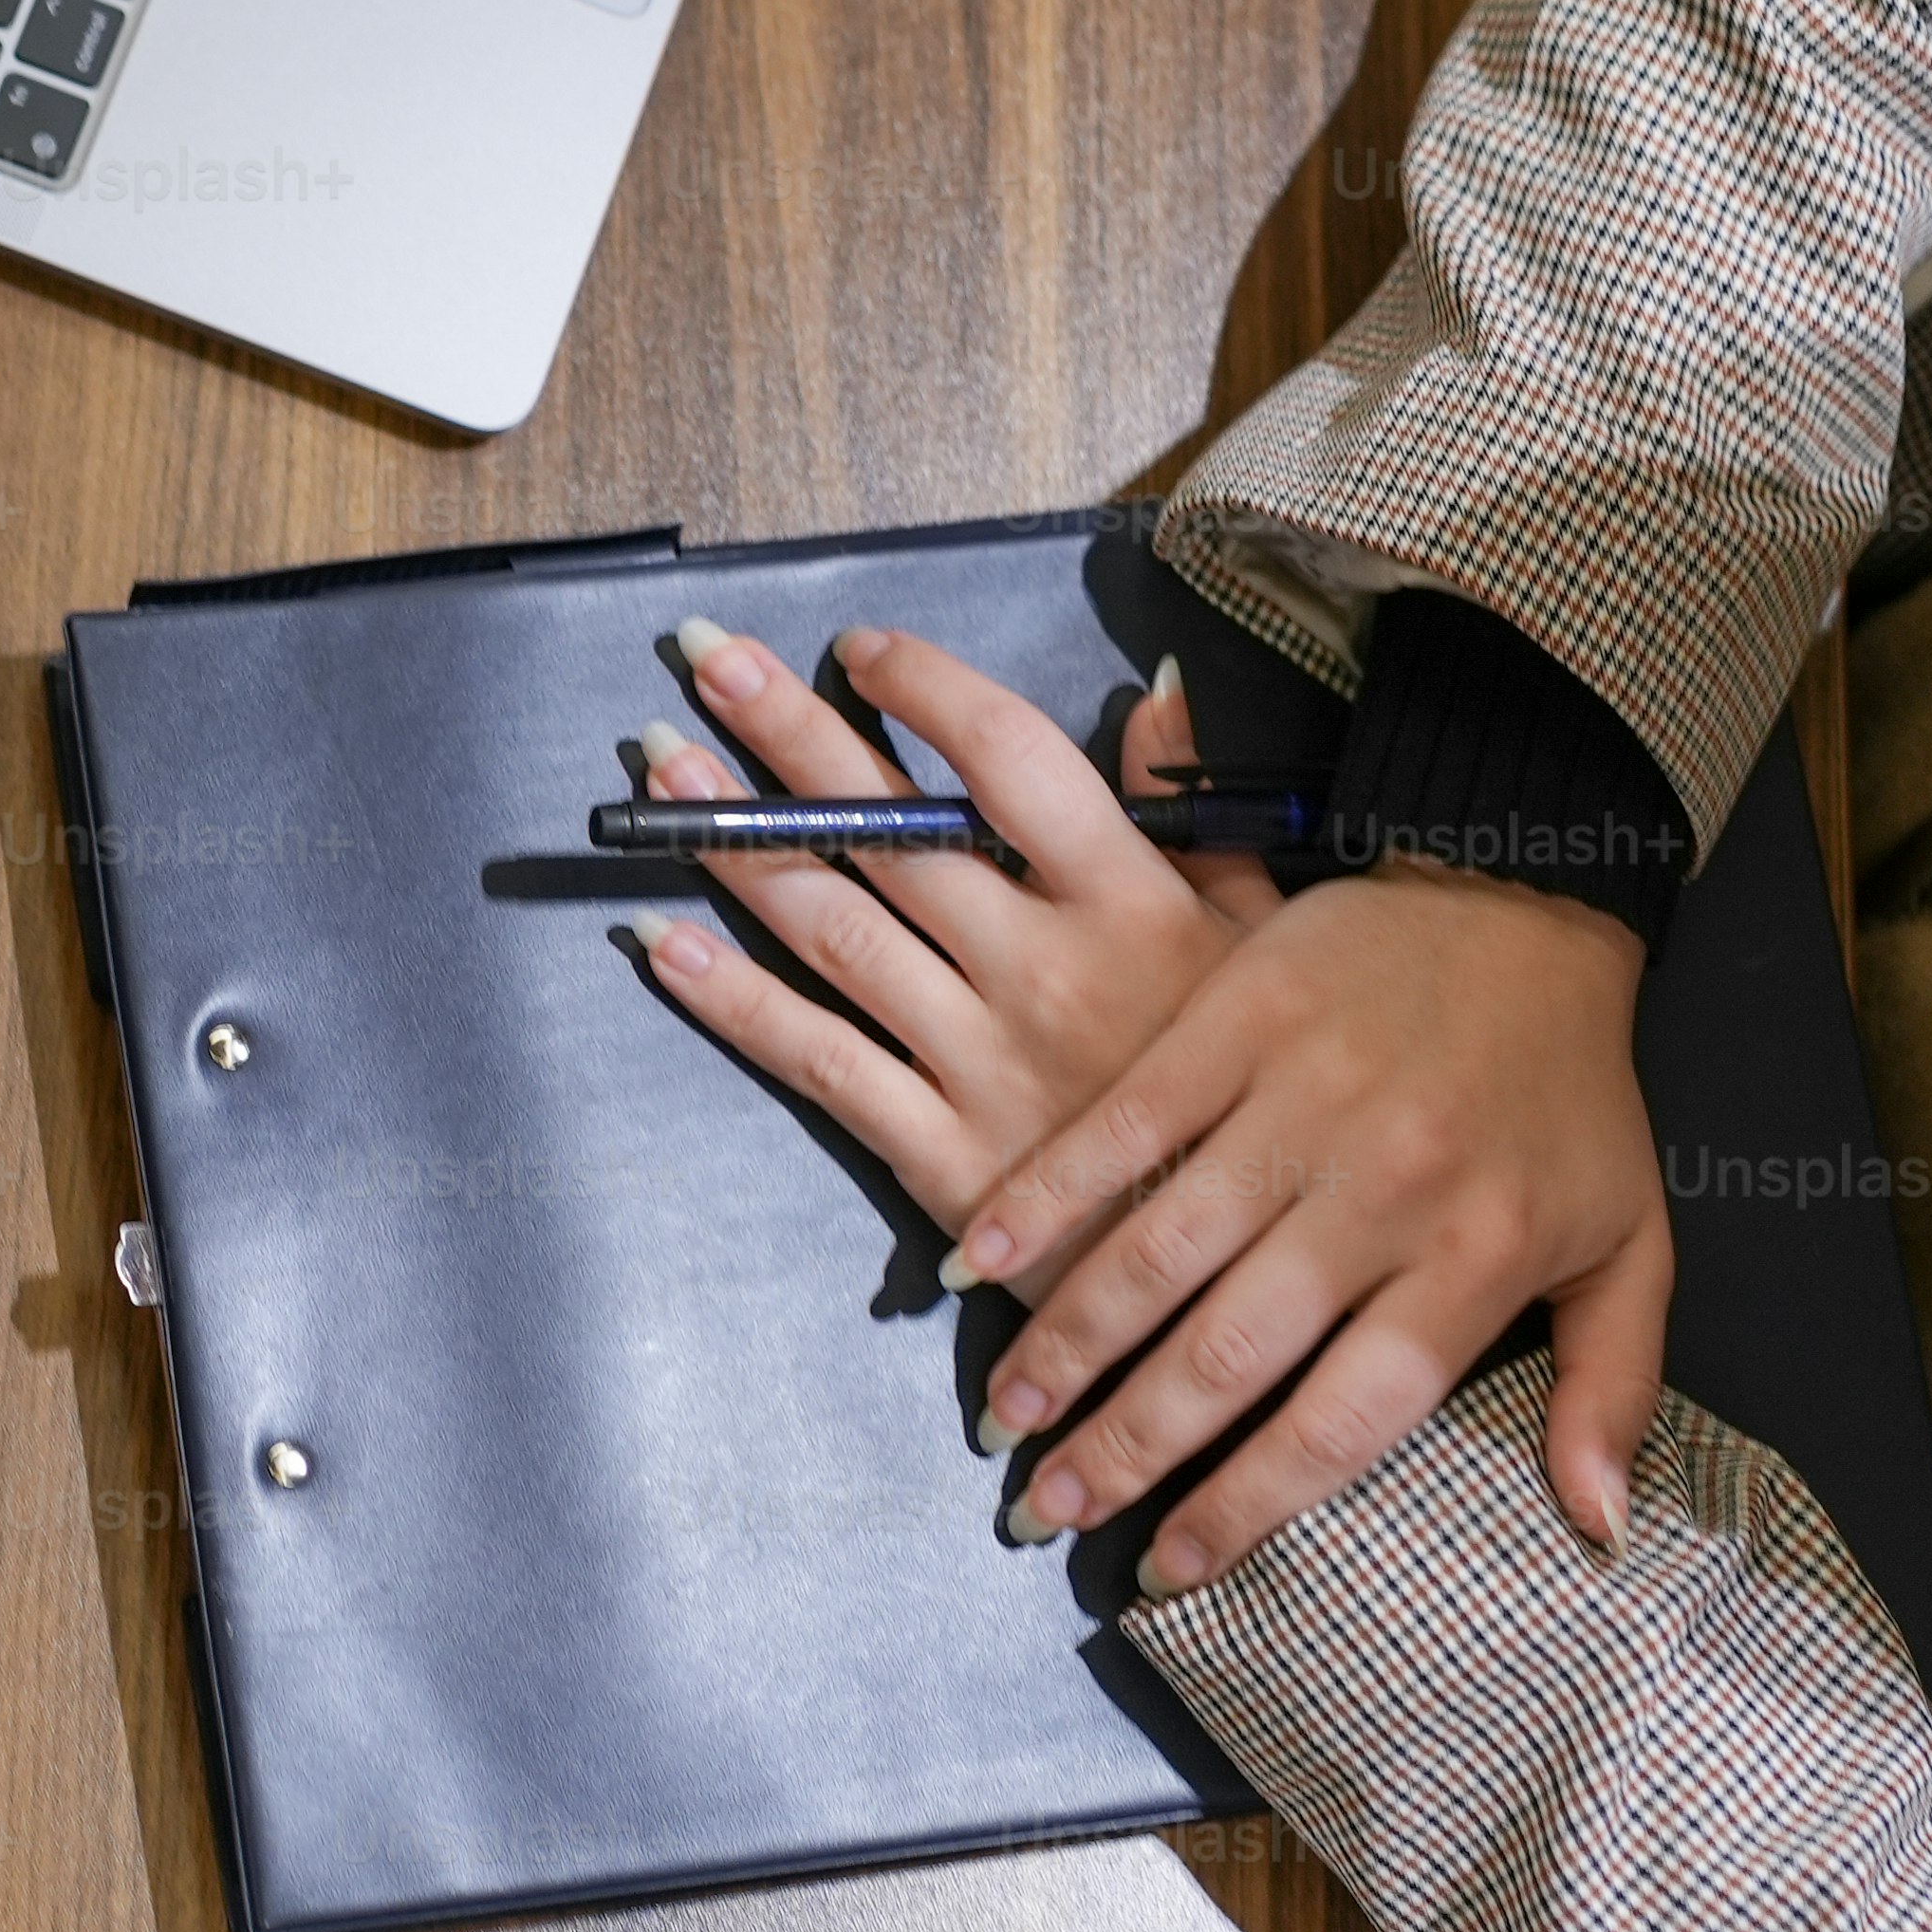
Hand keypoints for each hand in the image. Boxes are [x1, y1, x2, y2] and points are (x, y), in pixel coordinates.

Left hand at [612, 609, 1280, 1264]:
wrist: (1248, 1284)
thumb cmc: (1261, 1109)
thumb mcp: (1268, 947)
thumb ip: (1197, 818)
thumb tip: (1155, 693)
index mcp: (1132, 904)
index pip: (1011, 761)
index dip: (927, 693)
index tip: (859, 647)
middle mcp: (1043, 969)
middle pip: (893, 829)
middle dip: (790, 737)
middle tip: (708, 662)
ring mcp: (981, 1061)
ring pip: (834, 929)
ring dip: (739, 843)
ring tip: (664, 771)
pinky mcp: (939, 1153)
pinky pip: (816, 1059)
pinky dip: (731, 1001)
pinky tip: (663, 945)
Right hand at [965, 851, 1667, 1594]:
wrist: (1532, 896)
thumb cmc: (1574, 1094)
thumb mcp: (1632, 1243)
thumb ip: (1613, 1390)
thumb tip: (1598, 1529)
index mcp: (1475, 1258)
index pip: (1346, 1418)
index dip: (1248, 1503)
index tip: (1169, 1567)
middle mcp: (1382, 1190)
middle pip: (1231, 1352)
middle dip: (1128, 1446)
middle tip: (1048, 1512)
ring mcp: (1301, 1099)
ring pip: (1160, 1250)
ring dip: (1067, 1343)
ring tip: (1007, 1420)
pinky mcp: (1236, 1018)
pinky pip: (1123, 1125)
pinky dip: (1044, 1197)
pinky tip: (976, 1262)